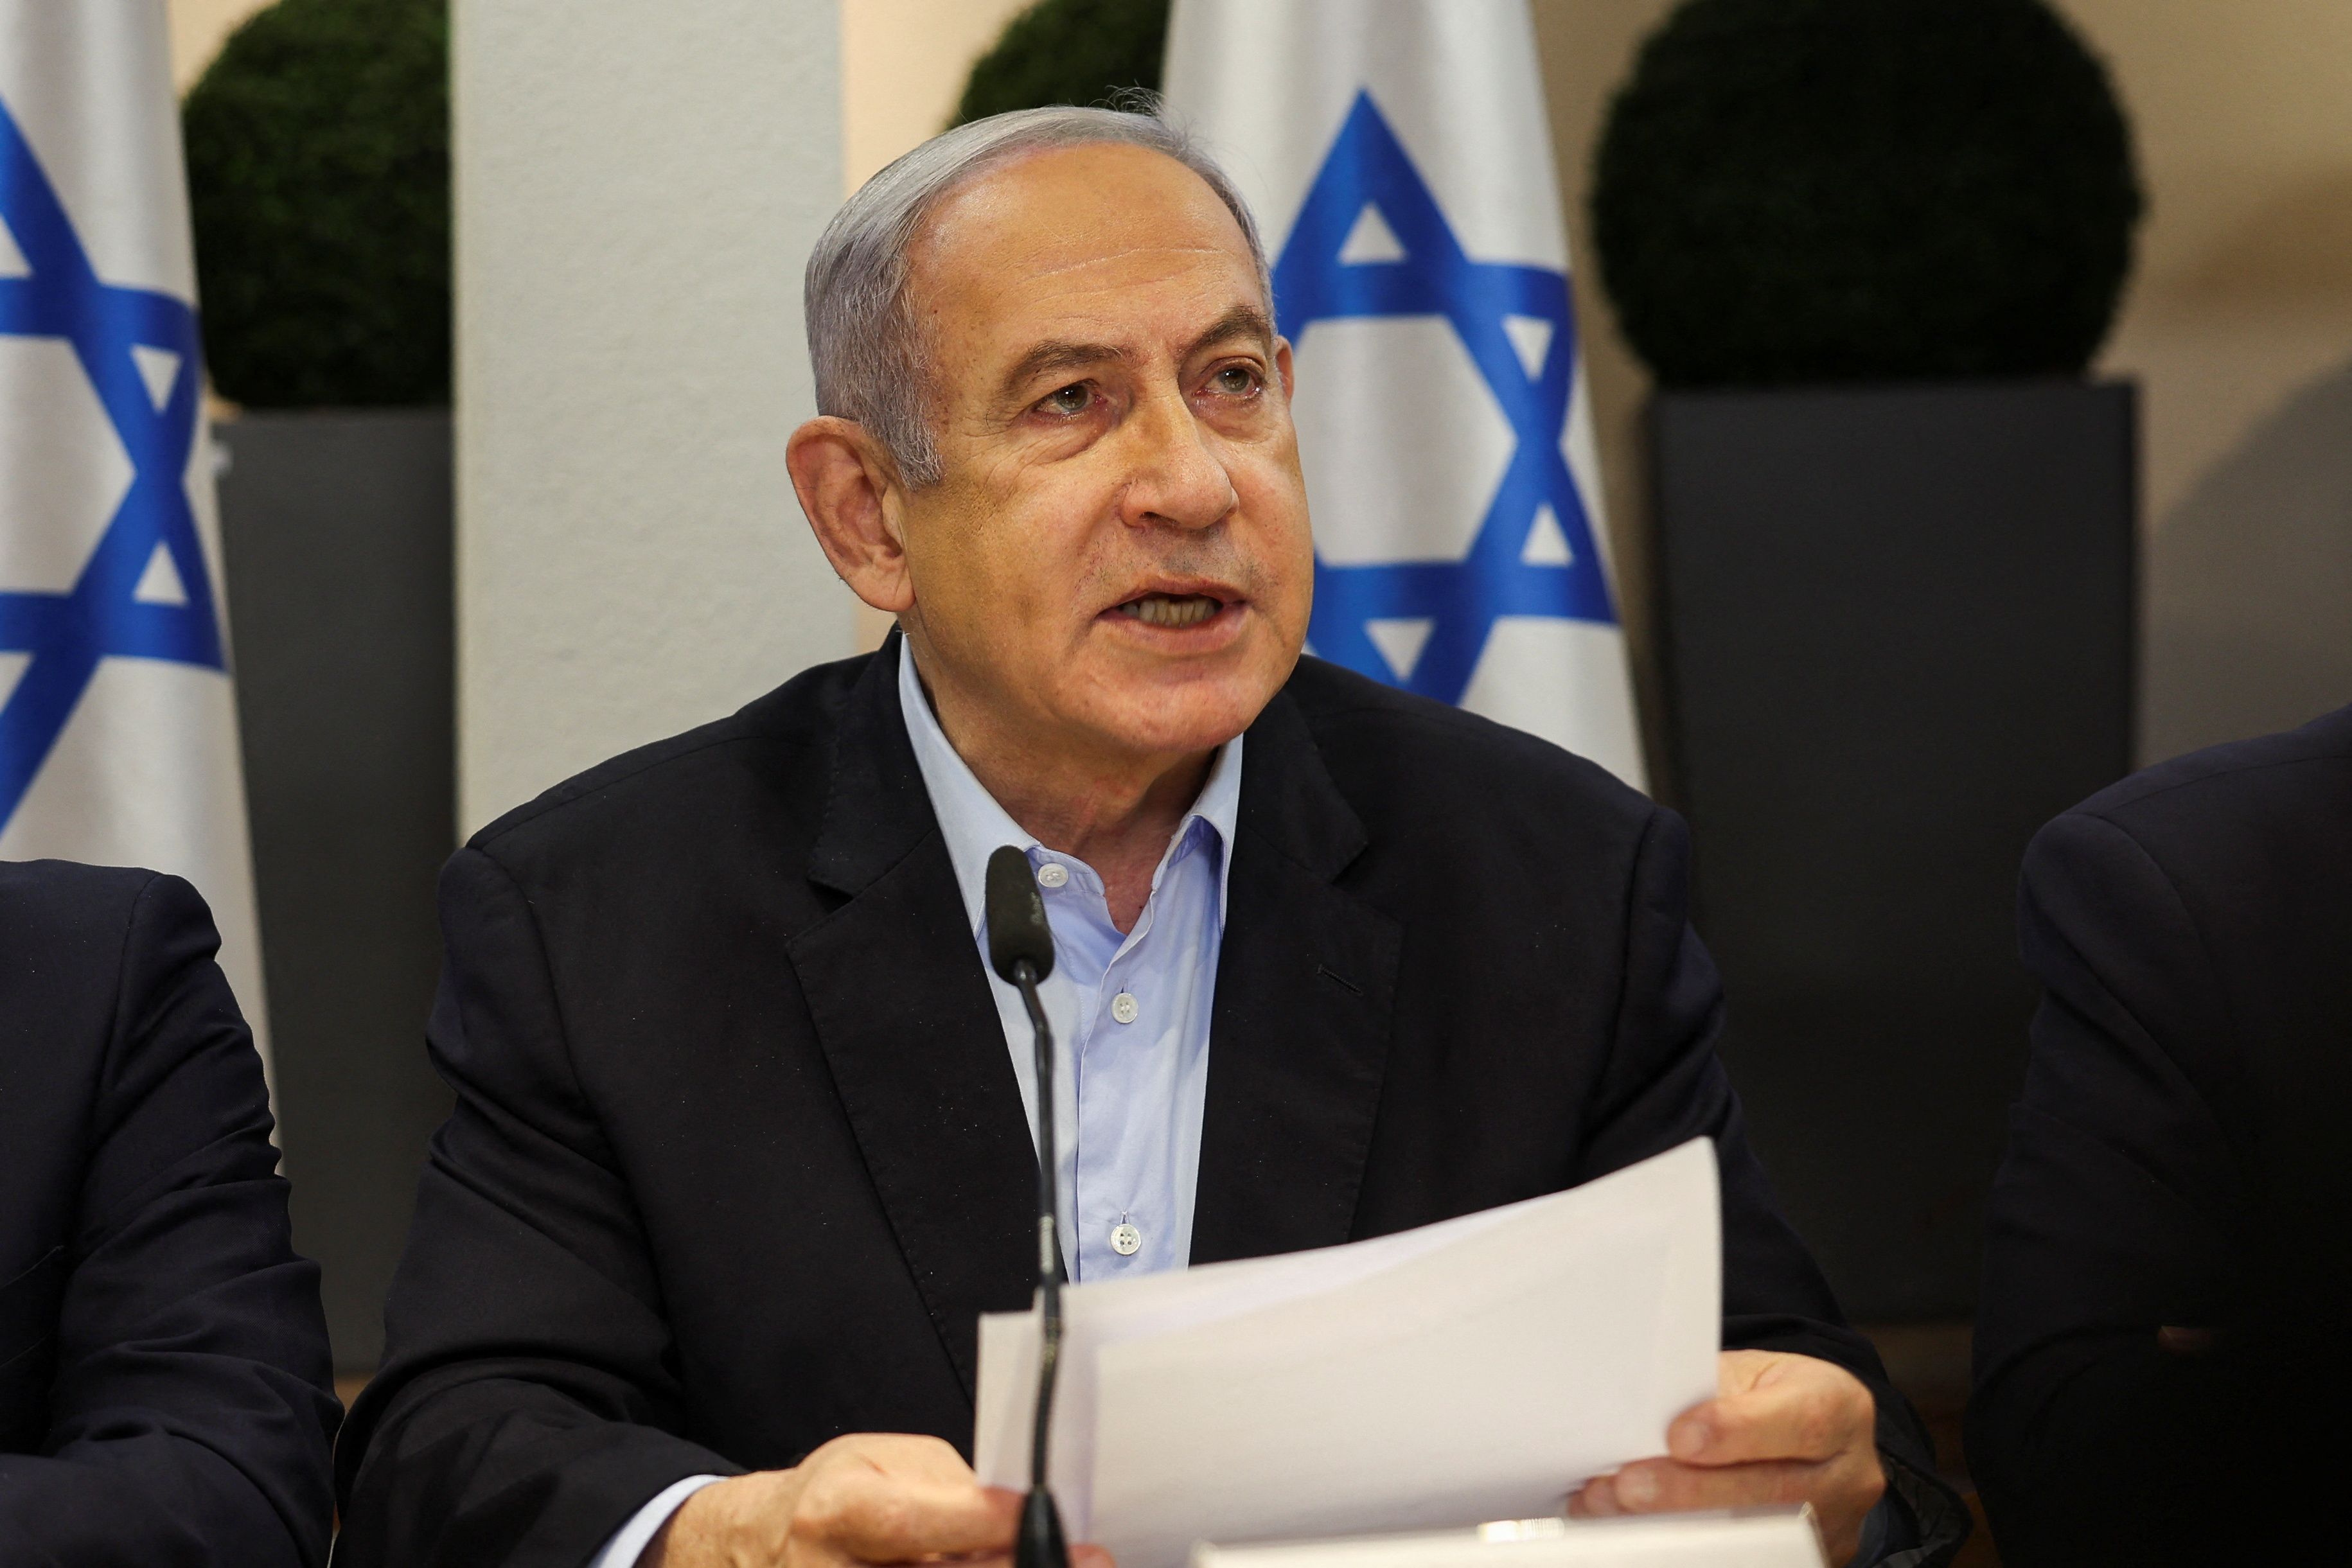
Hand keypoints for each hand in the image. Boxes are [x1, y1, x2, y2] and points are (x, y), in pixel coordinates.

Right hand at [646, 1432, 1113, 1567]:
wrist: (765, 1547)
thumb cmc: (834, 1496)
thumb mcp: (883, 1463)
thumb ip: (950, 1490)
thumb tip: (1020, 1513)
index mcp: (836, 1511)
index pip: (914, 1521)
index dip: (987, 1520)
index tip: (1047, 1513)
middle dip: (1018, 1567)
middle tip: (1090, 1559)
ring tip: (1067, 1562)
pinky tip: (1022, 1566)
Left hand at [1569, 1350, 1884, 1565]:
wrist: (1813, 1433)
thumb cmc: (1773, 1396)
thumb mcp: (1754, 1374)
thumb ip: (1711, 1392)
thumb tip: (1644, 1420)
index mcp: (1838, 1407)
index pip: (1802, 1421)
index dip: (1738, 1431)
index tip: (1679, 1437)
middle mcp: (1848, 1473)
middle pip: (1775, 1492)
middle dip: (1691, 1491)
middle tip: (1627, 1486)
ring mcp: (1835, 1526)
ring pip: (1759, 1538)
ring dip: (1678, 1527)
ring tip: (1615, 1509)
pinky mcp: (1810, 1560)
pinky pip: (1752, 1559)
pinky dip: (1690, 1547)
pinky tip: (1641, 1532)